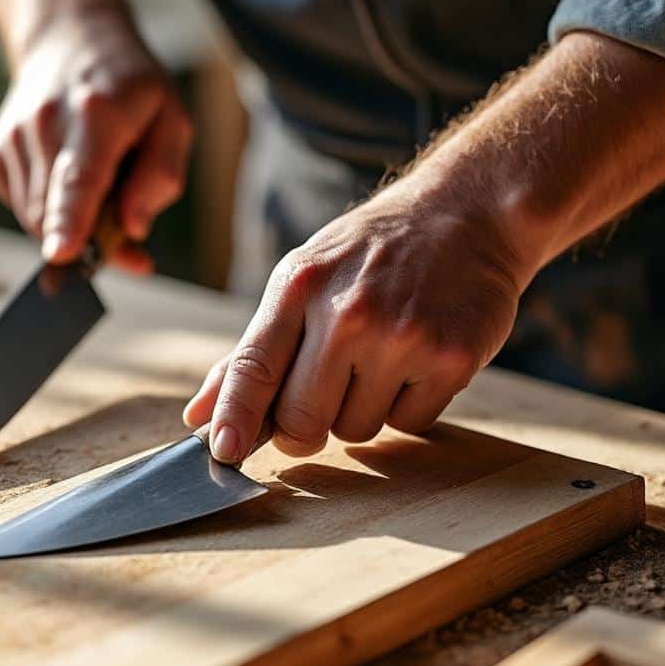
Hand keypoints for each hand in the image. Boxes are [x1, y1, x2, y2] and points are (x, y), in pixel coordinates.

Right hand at [0, 11, 191, 271]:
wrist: (69, 41)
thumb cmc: (130, 88)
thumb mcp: (172, 120)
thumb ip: (160, 176)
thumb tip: (132, 230)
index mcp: (98, 114)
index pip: (79, 177)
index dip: (70, 219)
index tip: (61, 253)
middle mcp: (45, 124)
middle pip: (56, 212)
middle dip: (88, 243)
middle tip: (124, 236)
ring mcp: (13, 139)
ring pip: (36, 220)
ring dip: (69, 226)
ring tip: (96, 184)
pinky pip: (22, 210)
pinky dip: (48, 210)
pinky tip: (63, 175)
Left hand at [184, 178, 528, 461]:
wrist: (465, 214)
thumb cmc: (370, 254)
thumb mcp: (303, 279)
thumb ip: (252, 353)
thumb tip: (199, 417)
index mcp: (300, 286)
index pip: (253, 367)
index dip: (234, 417)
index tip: (223, 451)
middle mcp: (349, 312)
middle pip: (301, 421)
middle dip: (303, 426)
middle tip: (322, 396)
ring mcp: (403, 336)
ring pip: (356, 430)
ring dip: (362, 410)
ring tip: (382, 354)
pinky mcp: (452, 358)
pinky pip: (409, 424)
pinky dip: (409, 404)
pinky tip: (418, 357)